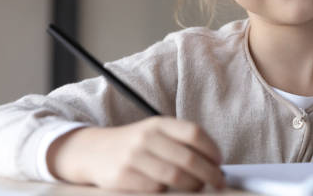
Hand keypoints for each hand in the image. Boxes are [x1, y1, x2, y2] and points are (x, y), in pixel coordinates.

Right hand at [47, 116, 224, 192]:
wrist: (93, 151)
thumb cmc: (134, 144)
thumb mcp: (155, 133)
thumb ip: (181, 142)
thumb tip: (214, 163)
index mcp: (158, 123)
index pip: (194, 133)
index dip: (212, 149)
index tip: (220, 161)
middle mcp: (146, 138)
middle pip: (188, 159)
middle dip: (209, 174)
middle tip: (218, 181)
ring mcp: (134, 158)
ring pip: (174, 178)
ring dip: (193, 186)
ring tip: (198, 187)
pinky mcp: (123, 178)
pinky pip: (155, 190)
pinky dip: (169, 193)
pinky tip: (172, 191)